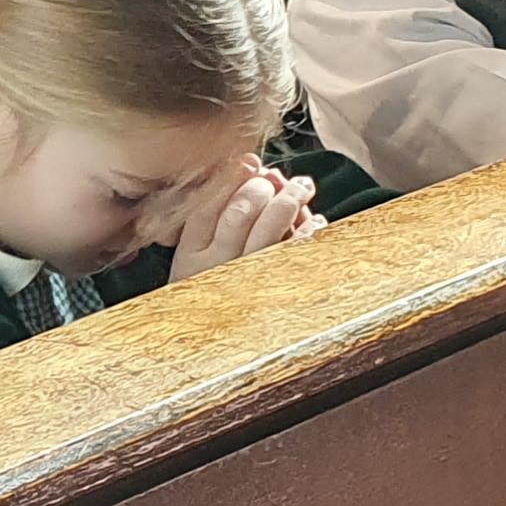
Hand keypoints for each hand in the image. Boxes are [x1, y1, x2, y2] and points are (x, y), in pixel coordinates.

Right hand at [167, 159, 318, 283]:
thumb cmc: (210, 288)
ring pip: (269, 233)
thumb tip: (254, 164)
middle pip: (239, 214)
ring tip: (301, 186)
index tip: (249, 163)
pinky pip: (295, 256)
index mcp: (190, 255)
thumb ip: (214, 213)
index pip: (206, 206)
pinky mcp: (276, 291)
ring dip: (289, 201)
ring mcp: (247, 281)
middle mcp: (216, 267)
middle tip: (272, 180)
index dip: (230, 178)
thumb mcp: (195, 253)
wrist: (214, 342)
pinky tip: (314, 222)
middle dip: (260, 188)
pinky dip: (309, 234)